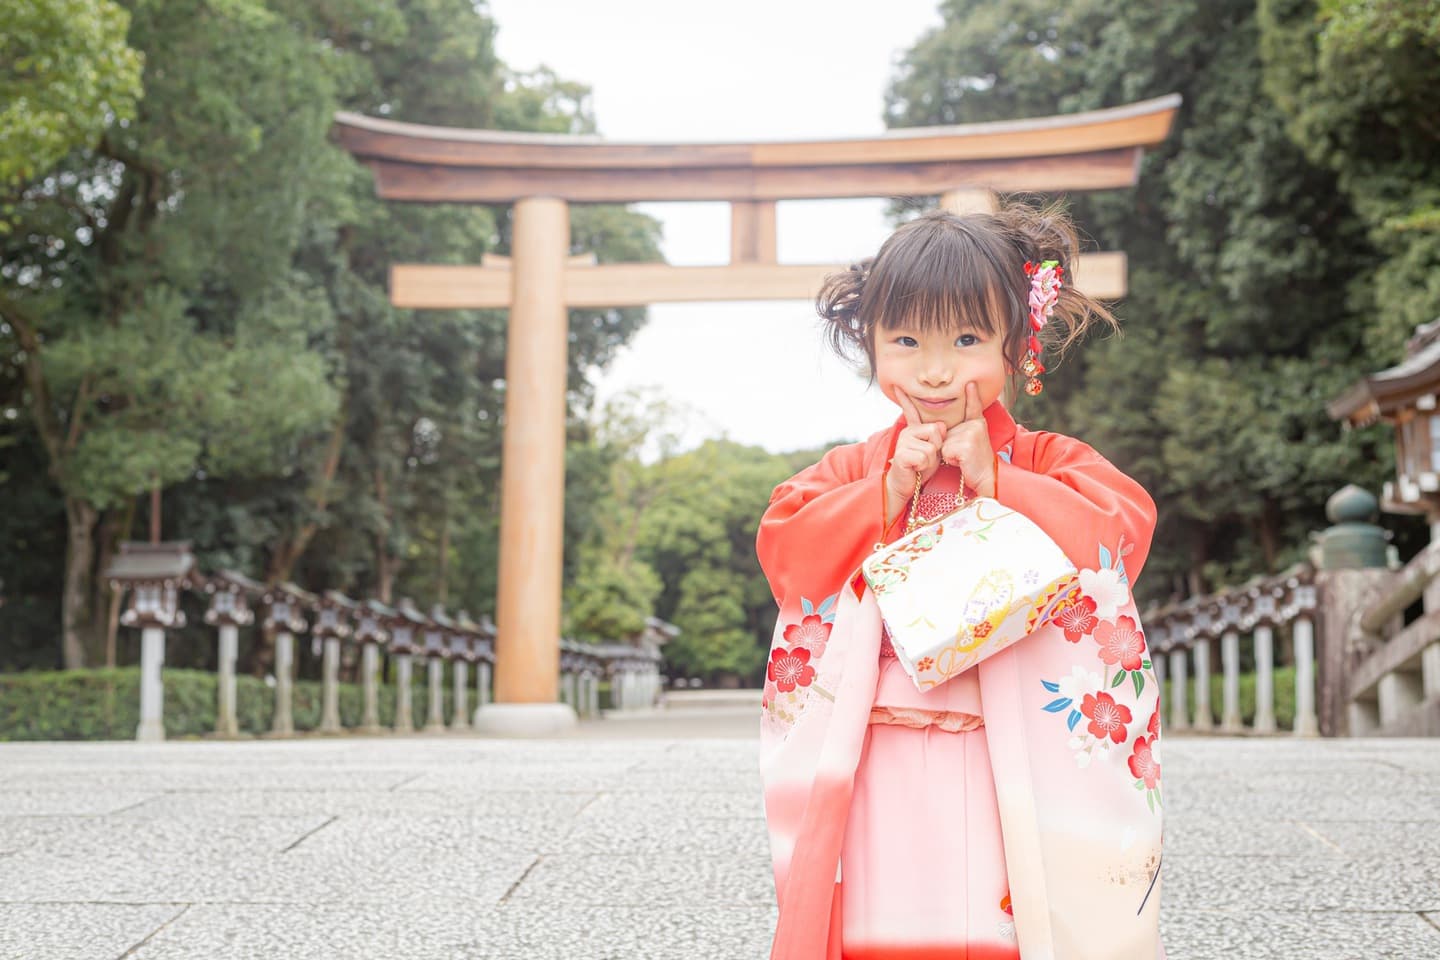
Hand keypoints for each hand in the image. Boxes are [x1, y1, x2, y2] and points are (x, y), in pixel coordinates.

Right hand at [885, 390, 945, 523]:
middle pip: (936, 431)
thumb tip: (941, 426)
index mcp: (914, 428)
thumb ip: (937, 436)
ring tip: (922, 465)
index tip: (898, 386)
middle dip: (937, 447)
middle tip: (927, 458)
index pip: (910, 410)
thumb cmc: (919, 468)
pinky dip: (925, 466)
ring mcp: (903, 442)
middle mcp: (907, 432)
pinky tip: (916, 469)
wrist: (904, 486)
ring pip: (932, 447)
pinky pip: (925, 456)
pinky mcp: (902, 454)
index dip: (905, 398)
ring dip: (932, 460)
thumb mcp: (932, 449)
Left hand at [939, 382, 995, 497]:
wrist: (986, 479)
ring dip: (948, 453)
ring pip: (943, 441)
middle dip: (947, 444)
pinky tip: (962, 462)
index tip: (970, 383)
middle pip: (944, 430)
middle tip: (963, 455)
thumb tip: (939, 427)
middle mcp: (976, 425)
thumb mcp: (966, 442)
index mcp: (977, 423)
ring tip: (962, 458)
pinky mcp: (966, 445)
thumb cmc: (973, 463)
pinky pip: (945, 450)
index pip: (972, 407)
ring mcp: (972, 433)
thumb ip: (956, 431)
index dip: (972, 395)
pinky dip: (949, 459)